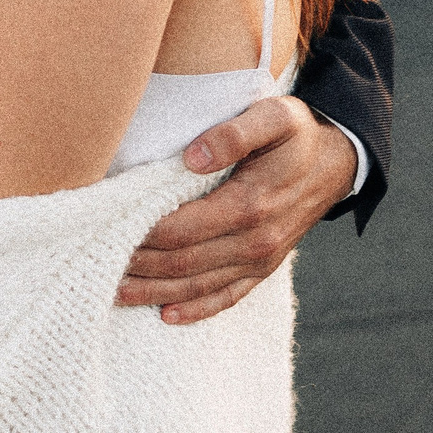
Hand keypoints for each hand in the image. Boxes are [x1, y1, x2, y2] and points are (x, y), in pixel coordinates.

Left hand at [118, 95, 355, 324]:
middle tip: (94, 263)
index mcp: (251, 204)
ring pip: (198, 286)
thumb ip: (234, 133)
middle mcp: (256, 241)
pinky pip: (228, 297)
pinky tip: (166, 316)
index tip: (107, 230)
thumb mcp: (273, 116)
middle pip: (183, 263)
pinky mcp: (264, 268)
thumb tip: (193, 157)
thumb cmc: (297, 133)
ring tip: (112, 292)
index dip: (142, 234)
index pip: (182, 228)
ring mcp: (261, 259)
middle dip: (138, 266)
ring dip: (154, 293)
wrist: (337, 161)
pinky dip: (196, 310)